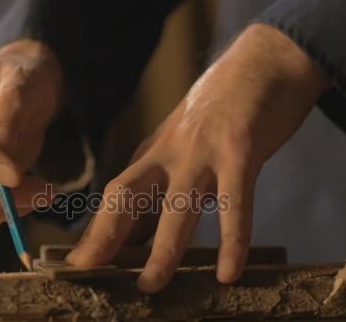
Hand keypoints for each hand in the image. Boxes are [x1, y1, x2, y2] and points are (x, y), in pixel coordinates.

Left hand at [65, 24, 329, 291]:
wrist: (266, 59)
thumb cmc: (226, 107)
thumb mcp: (187, 142)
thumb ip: (170, 180)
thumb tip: (150, 226)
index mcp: (155, 151)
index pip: (116, 196)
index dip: (96, 231)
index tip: (79, 263)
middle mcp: (170, 152)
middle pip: (125, 196)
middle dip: (104, 236)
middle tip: (88, 272)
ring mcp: (203, 150)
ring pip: (176, 206)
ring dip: (162, 249)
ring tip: (151, 286)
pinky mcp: (241, 149)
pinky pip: (235, 202)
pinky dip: (232, 239)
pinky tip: (230, 272)